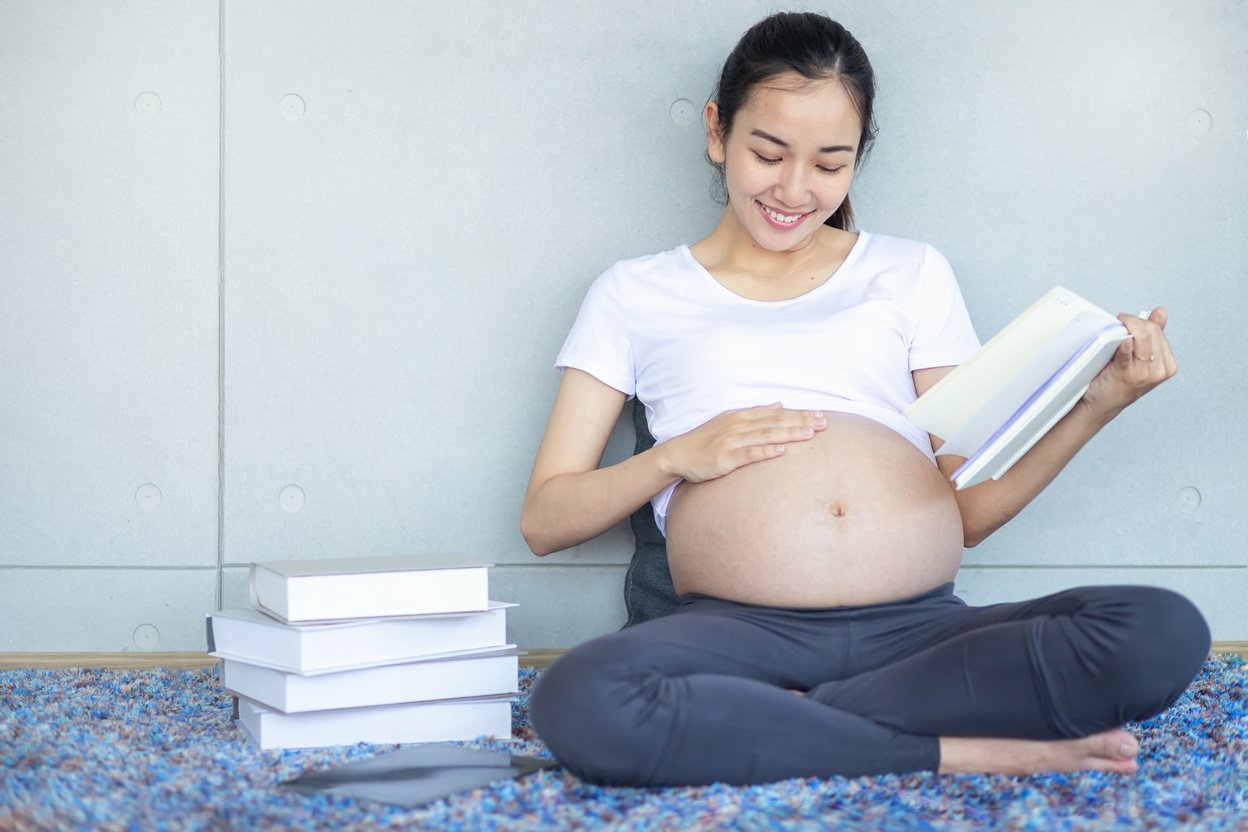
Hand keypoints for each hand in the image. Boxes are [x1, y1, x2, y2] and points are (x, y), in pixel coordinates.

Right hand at [658, 403, 826, 482]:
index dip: (798, 414)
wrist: (679, 454)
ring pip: (765, 436)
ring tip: (808, 435)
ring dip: (788, 434)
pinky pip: (747, 454)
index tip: (820, 416)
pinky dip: (764, 452)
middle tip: (823, 424)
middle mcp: (738, 425)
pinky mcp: (724, 458)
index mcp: (742, 416)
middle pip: (775, 423)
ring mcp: (731, 441)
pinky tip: (780, 452)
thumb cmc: (706, 440)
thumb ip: (756, 413)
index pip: (776, 414)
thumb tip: (779, 405)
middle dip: (800, 422)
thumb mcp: (730, 421)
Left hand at [1081, 307, 1176, 420]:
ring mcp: (1144, 374)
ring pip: (1141, 338)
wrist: (1101, 405)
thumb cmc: (1118, 381)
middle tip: (1119, 322)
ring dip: (1126, 328)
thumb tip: (1160, 312)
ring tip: (1116, 329)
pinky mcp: (1126, 376)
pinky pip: (1126, 355)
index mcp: (1167, 365)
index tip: (1126, 321)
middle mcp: (1159, 371)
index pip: (1157, 330)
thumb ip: (1153, 335)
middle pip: (1150, 332)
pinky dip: (1125, 346)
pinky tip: (1123, 341)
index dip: (1140, 322)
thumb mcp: (1141, 358)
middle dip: (1133, 322)